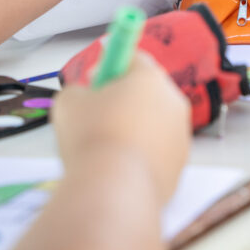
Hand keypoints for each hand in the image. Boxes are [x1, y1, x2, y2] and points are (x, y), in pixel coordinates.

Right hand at [52, 52, 190, 201]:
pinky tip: (117, 168)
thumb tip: (83, 96)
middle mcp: (173, 103)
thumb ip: (79, 90)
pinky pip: (157, 153)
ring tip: (104, 148)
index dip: (109, 65)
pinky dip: (140, 157)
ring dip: (133, 129)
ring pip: (155, 124)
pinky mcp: (179, 168)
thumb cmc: (91, 138)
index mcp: (150, 78)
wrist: (113, 191)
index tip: (93, 81)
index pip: (133, 58)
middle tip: (96, 115)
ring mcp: (180, 137)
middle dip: (124, 99)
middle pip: (148, 91)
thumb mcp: (69, 102)